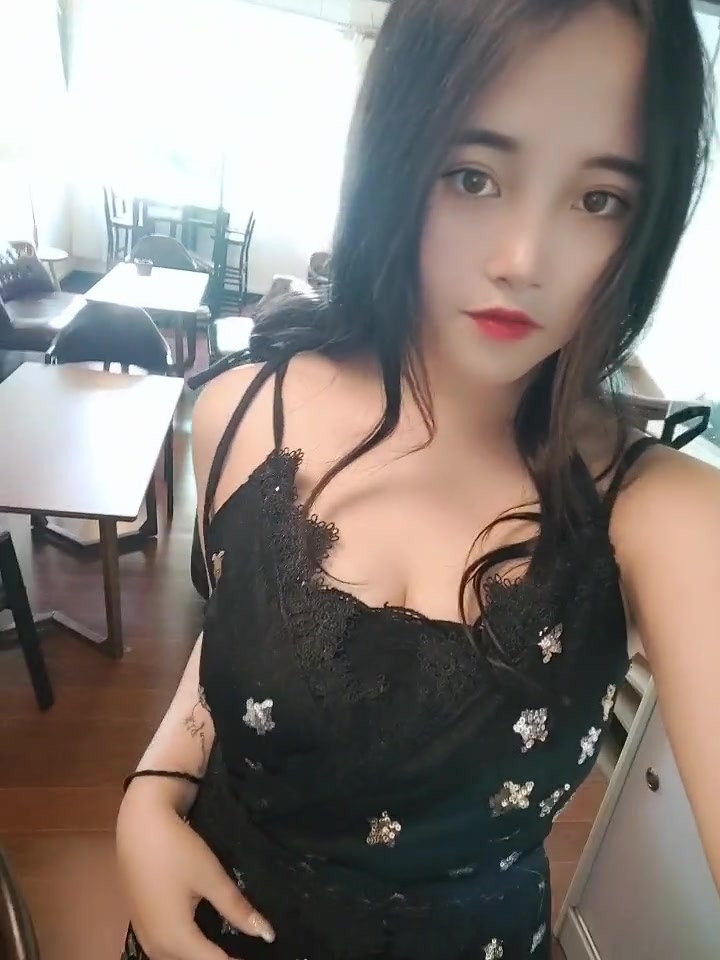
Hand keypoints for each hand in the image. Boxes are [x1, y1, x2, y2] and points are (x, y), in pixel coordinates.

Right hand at [117, 794, 274, 958]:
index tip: (260, 956)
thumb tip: (267, 935)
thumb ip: (237, 909)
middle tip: (244, 951)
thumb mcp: (211, 877)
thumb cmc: (177, 849)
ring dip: (199, 956)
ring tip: (227, 948)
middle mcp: (155, 945)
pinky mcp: (140, 922)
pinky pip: (165, 949)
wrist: (138, 823)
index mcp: (175, 938)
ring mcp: (144, 934)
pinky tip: (201, 939)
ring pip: (175, 959)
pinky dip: (185, 950)